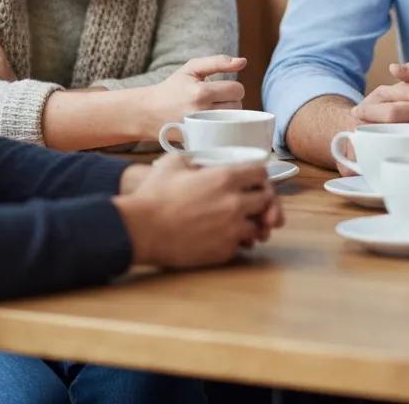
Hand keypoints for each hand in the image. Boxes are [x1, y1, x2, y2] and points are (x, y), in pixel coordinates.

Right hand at [114, 154, 283, 267]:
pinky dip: (236, 241)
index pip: (262, 172)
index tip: (253, 179)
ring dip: (252, 223)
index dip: (258, 175)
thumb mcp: (174, 161)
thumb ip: (196, 156)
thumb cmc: (154, 194)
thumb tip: (202, 159)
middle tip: (250, 202)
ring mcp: (230, 230)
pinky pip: (241, 245)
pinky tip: (223, 235)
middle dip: (261, 200)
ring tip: (239, 221)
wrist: (141, 230)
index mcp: (225, 178)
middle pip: (267, 200)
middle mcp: (234, 203)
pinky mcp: (223, 251)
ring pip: (259, 227)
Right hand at [139, 56, 246, 138]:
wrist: (149, 112)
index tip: (220, 89)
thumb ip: (218, 62)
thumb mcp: (192, 68)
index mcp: (201, 92)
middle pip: (238, 107)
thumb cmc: (173, 88)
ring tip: (212, 112)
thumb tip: (243, 61)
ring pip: (233, 122)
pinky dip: (222, 130)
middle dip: (229, 102)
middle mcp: (201, 113)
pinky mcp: (198, 142)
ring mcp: (200, 130)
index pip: (237, 90)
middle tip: (214, 101)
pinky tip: (211, 125)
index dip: (231, 88)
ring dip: (227, 116)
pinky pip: (224, 136)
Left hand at [352, 62, 408, 149]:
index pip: (395, 110)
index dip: (372, 110)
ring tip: (362, 132)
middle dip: (369, 123)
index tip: (358, 110)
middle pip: (391, 128)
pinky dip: (385, 152)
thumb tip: (393, 68)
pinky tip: (377, 146)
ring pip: (393, 145)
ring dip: (374, 139)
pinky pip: (401, 158)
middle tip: (356, 120)